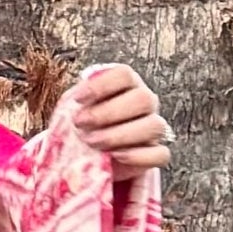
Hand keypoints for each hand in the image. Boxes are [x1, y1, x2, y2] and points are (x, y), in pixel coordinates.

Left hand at [71, 65, 172, 180]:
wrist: (90, 156)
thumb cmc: (83, 127)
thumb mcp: (72, 111)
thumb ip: (75, 102)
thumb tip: (74, 104)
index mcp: (127, 85)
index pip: (124, 75)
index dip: (101, 85)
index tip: (77, 100)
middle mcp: (145, 102)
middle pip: (142, 98)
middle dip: (108, 113)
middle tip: (80, 124)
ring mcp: (153, 128)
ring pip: (153, 126)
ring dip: (120, 135)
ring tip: (92, 143)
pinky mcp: (155, 154)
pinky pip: (160, 154)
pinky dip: (139, 156)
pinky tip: (116, 157)